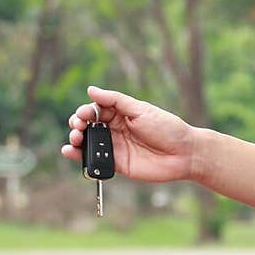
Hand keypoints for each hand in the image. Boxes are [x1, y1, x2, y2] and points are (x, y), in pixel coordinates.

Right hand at [61, 85, 195, 182]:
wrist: (184, 154)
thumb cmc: (167, 128)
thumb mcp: (141, 110)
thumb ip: (115, 101)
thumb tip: (91, 90)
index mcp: (121, 113)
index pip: (96, 110)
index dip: (86, 111)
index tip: (83, 114)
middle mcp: (115, 129)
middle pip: (88, 125)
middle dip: (78, 124)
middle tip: (78, 126)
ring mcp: (115, 147)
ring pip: (88, 143)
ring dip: (76, 139)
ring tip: (75, 138)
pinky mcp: (117, 164)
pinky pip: (95, 161)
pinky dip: (80, 158)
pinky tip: (70, 152)